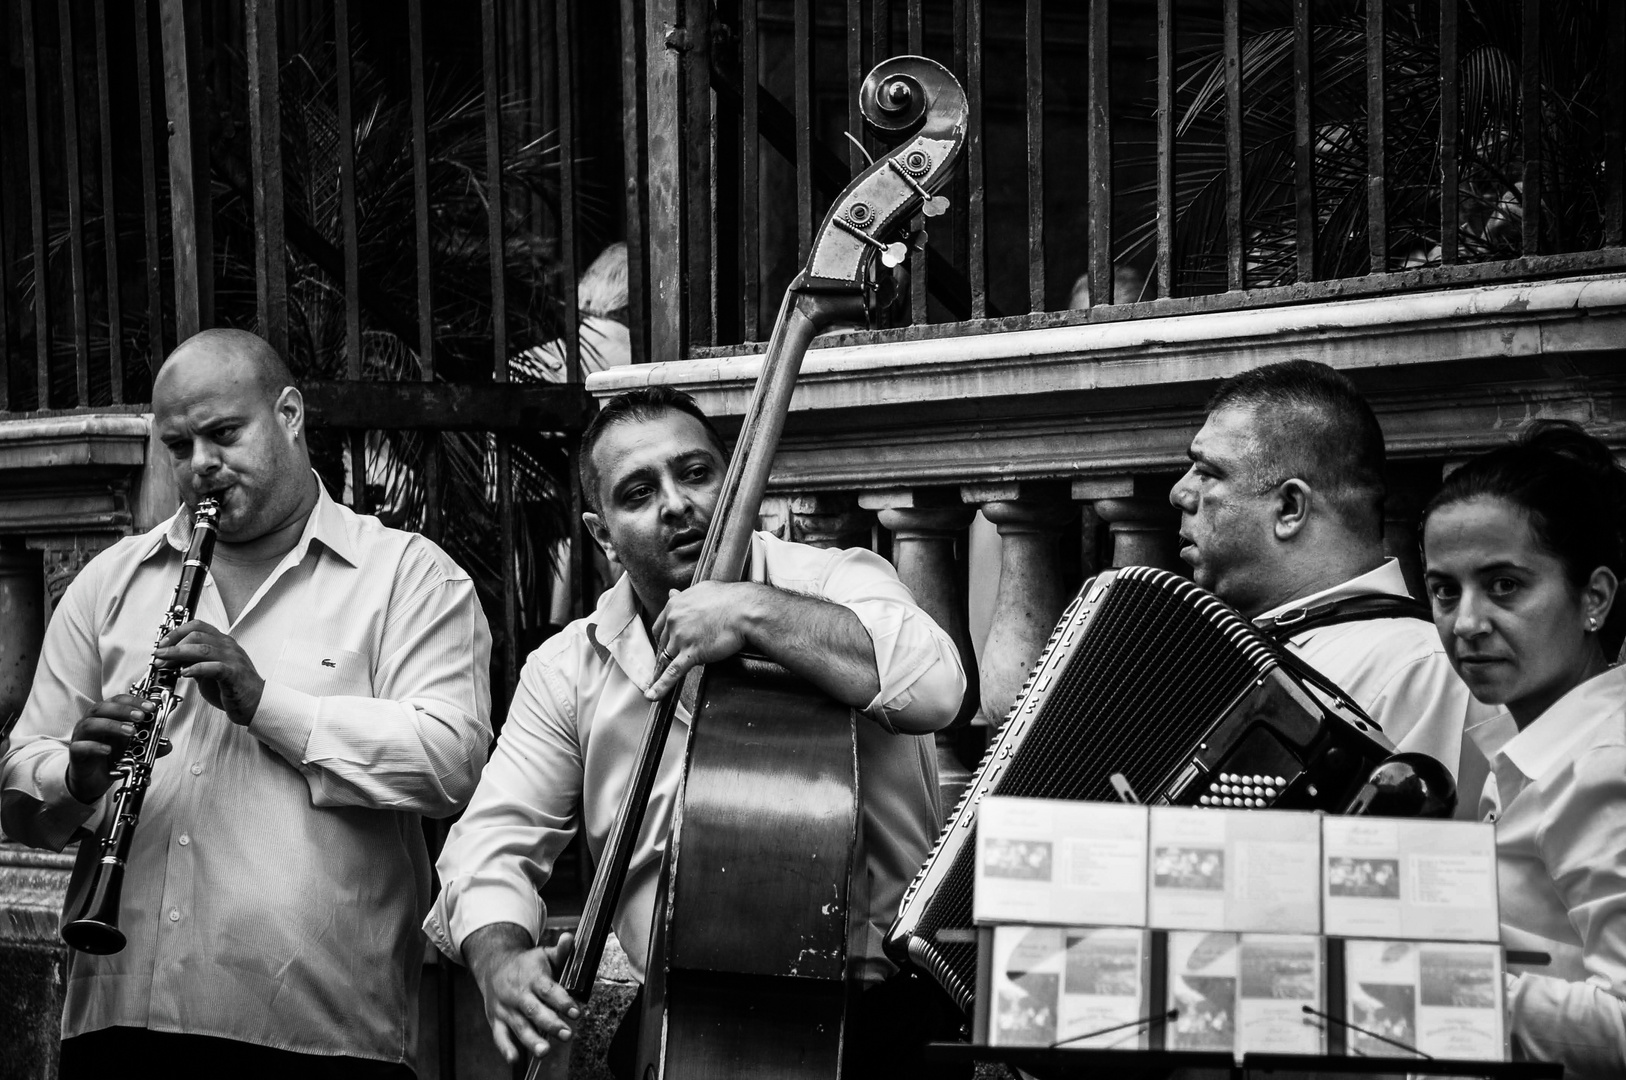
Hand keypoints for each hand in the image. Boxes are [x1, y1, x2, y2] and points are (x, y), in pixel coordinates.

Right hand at [67, 695, 152, 802]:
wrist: (93, 779)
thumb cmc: (111, 757)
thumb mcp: (134, 750)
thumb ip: (150, 746)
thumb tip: (167, 745)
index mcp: (106, 716)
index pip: (118, 701)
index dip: (134, 701)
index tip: (151, 707)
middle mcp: (92, 723)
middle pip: (102, 708)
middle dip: (123, 710)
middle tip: (141, 717)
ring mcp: (82, 737)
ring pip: (90, 724)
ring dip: (112, 726)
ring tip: (131, 732)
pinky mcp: (76, 753)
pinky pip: (80, 746)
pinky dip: (95, 746)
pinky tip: (108, 750)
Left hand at [153, 619, 263, 725]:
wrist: (256, 703)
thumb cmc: (232, 688)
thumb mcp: (208, 671)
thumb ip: (194, 662)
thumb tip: (172, 658)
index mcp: (222, 642)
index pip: (197, 626)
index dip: (176, 632)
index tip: (161, 644)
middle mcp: (228, 647)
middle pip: (196, 635)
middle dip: (172, 645)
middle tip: (158, 656)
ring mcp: (232, 659)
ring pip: (202, 649)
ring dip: (178, 654)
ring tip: (164, 663)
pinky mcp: (234, 674)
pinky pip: (214, 667)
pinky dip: (196, 668)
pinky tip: (183, 673)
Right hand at [473, 932, 579, 1063]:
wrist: (494, 966)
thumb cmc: (526, 964)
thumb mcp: (543, 954)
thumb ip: (560, 951)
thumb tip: (569, 938)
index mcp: (532, 977)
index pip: (548, 990)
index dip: (562, 1001)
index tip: (576, 1012)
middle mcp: (518, 994)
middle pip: (534, 1010)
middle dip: (551, 1024)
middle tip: (567, 1034)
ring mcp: (506, 1009)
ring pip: (519, 1026)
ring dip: (531, 1040)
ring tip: (545, 1051)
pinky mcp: (496, 1021)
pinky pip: (500, 1036)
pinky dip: (506, 1048)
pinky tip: (514, 1058)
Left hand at [646, 581, 758, 699]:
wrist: (745, 609)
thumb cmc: (730, 598)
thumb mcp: (702, 590)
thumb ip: (684, 595)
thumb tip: (672, 593)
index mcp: (675, 605)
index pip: (661, 625)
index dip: (662, 637)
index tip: (664, 644)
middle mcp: (674, 621)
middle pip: (663, 643)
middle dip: (664, 654)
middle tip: (666, 663)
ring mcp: (681, 638)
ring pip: (666, 658)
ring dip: (660, 671)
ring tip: (654, 683)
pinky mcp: (692, 653)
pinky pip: (673, 672)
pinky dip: (661, 686)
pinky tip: (653, 695)